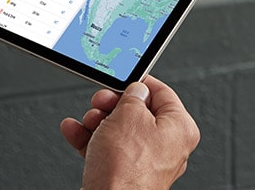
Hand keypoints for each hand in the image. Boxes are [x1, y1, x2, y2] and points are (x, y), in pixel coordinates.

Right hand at [60, 76, 199, 189]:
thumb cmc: (126, 168)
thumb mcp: (128, 114)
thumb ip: (133, 95)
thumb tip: (136, 90)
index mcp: (180, 129)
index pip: (161, 93)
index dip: (138, 83)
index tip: (122, 79)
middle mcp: (169, 147)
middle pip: (137, 112)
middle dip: (111, 105)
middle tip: (100, 102)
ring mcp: (147, 163)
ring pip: (120, 131)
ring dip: (98, 121)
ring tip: (87, 120)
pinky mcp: (127, 175)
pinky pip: (109, 150)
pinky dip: (91, 139)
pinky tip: (74, 130)